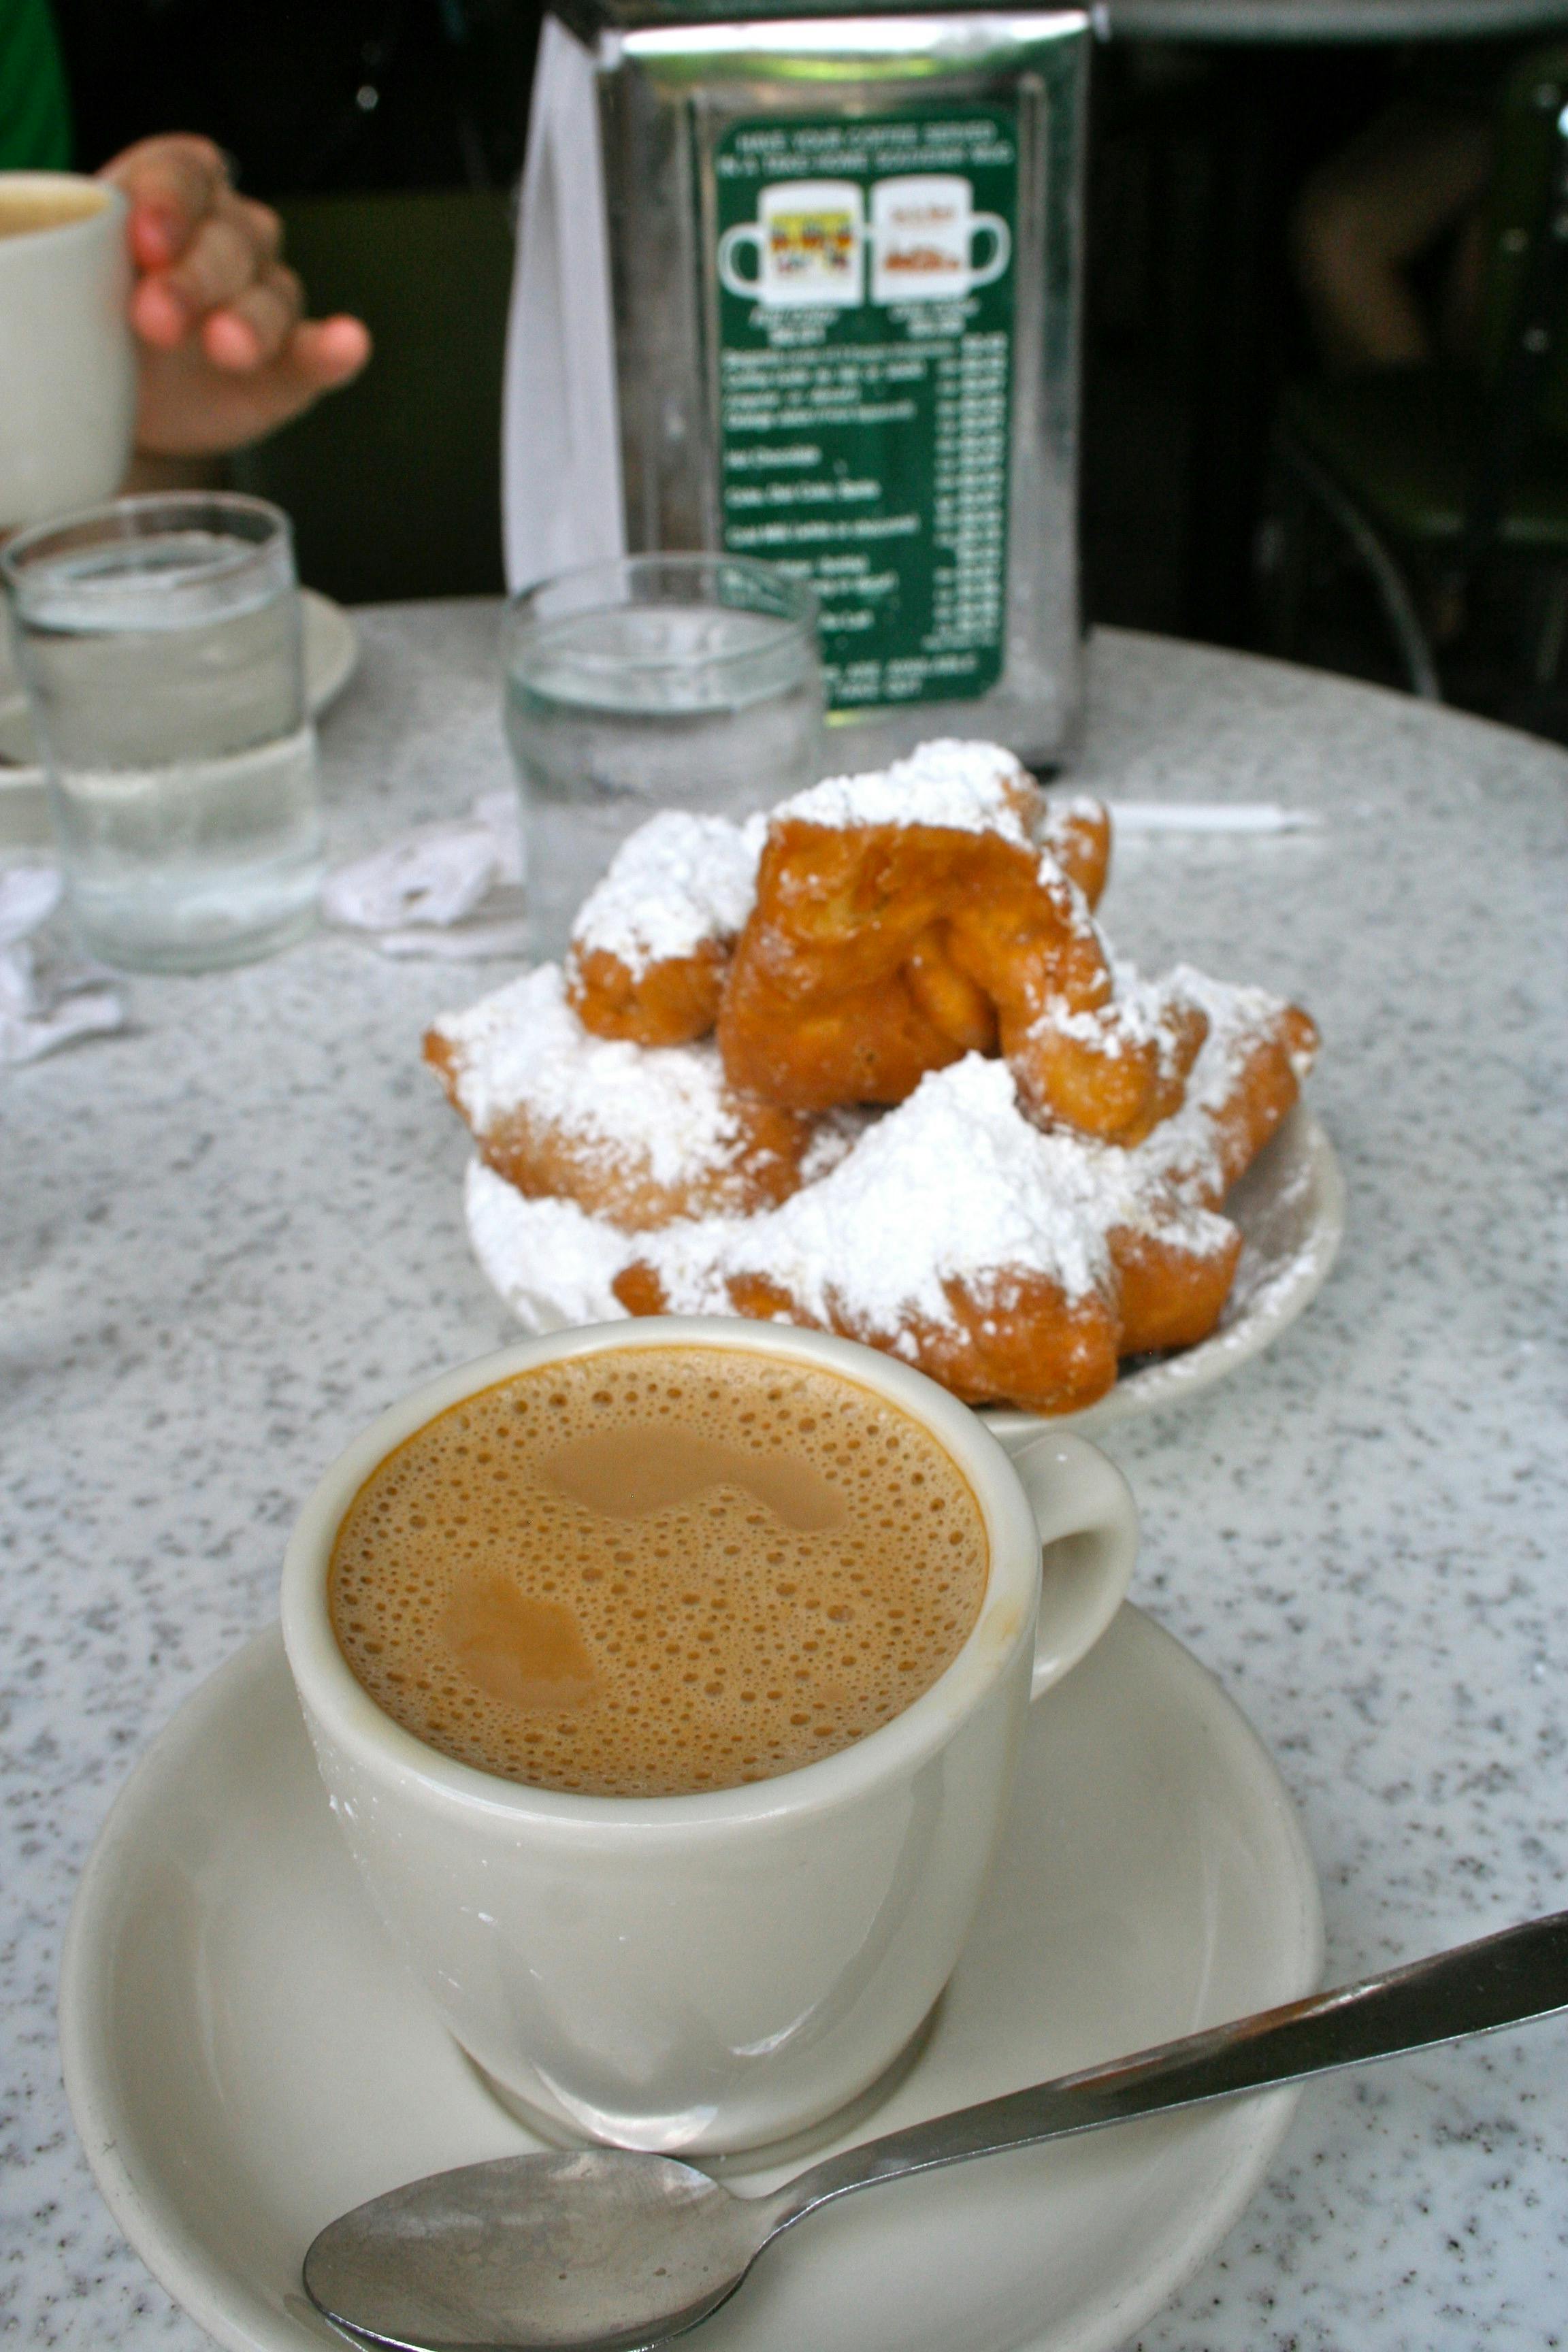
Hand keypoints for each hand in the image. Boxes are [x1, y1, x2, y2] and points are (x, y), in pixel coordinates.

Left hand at [99, 134, 371, 458]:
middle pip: (228, 240)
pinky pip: (318, 352)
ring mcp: (265, 299)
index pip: (182, 172)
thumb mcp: (80, 275)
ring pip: (272, 295)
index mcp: (174, 193)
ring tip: (228, 349)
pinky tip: (347, 344)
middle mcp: (230, 236)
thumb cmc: (97, 316)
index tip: (145, 240)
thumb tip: (112, 249)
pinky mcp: (292, 366)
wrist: (116, 392)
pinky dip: (333, 350)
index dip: (168, 201)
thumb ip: (98, 255)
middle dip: (194, 279)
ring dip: (252, 321)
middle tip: (156, 319)